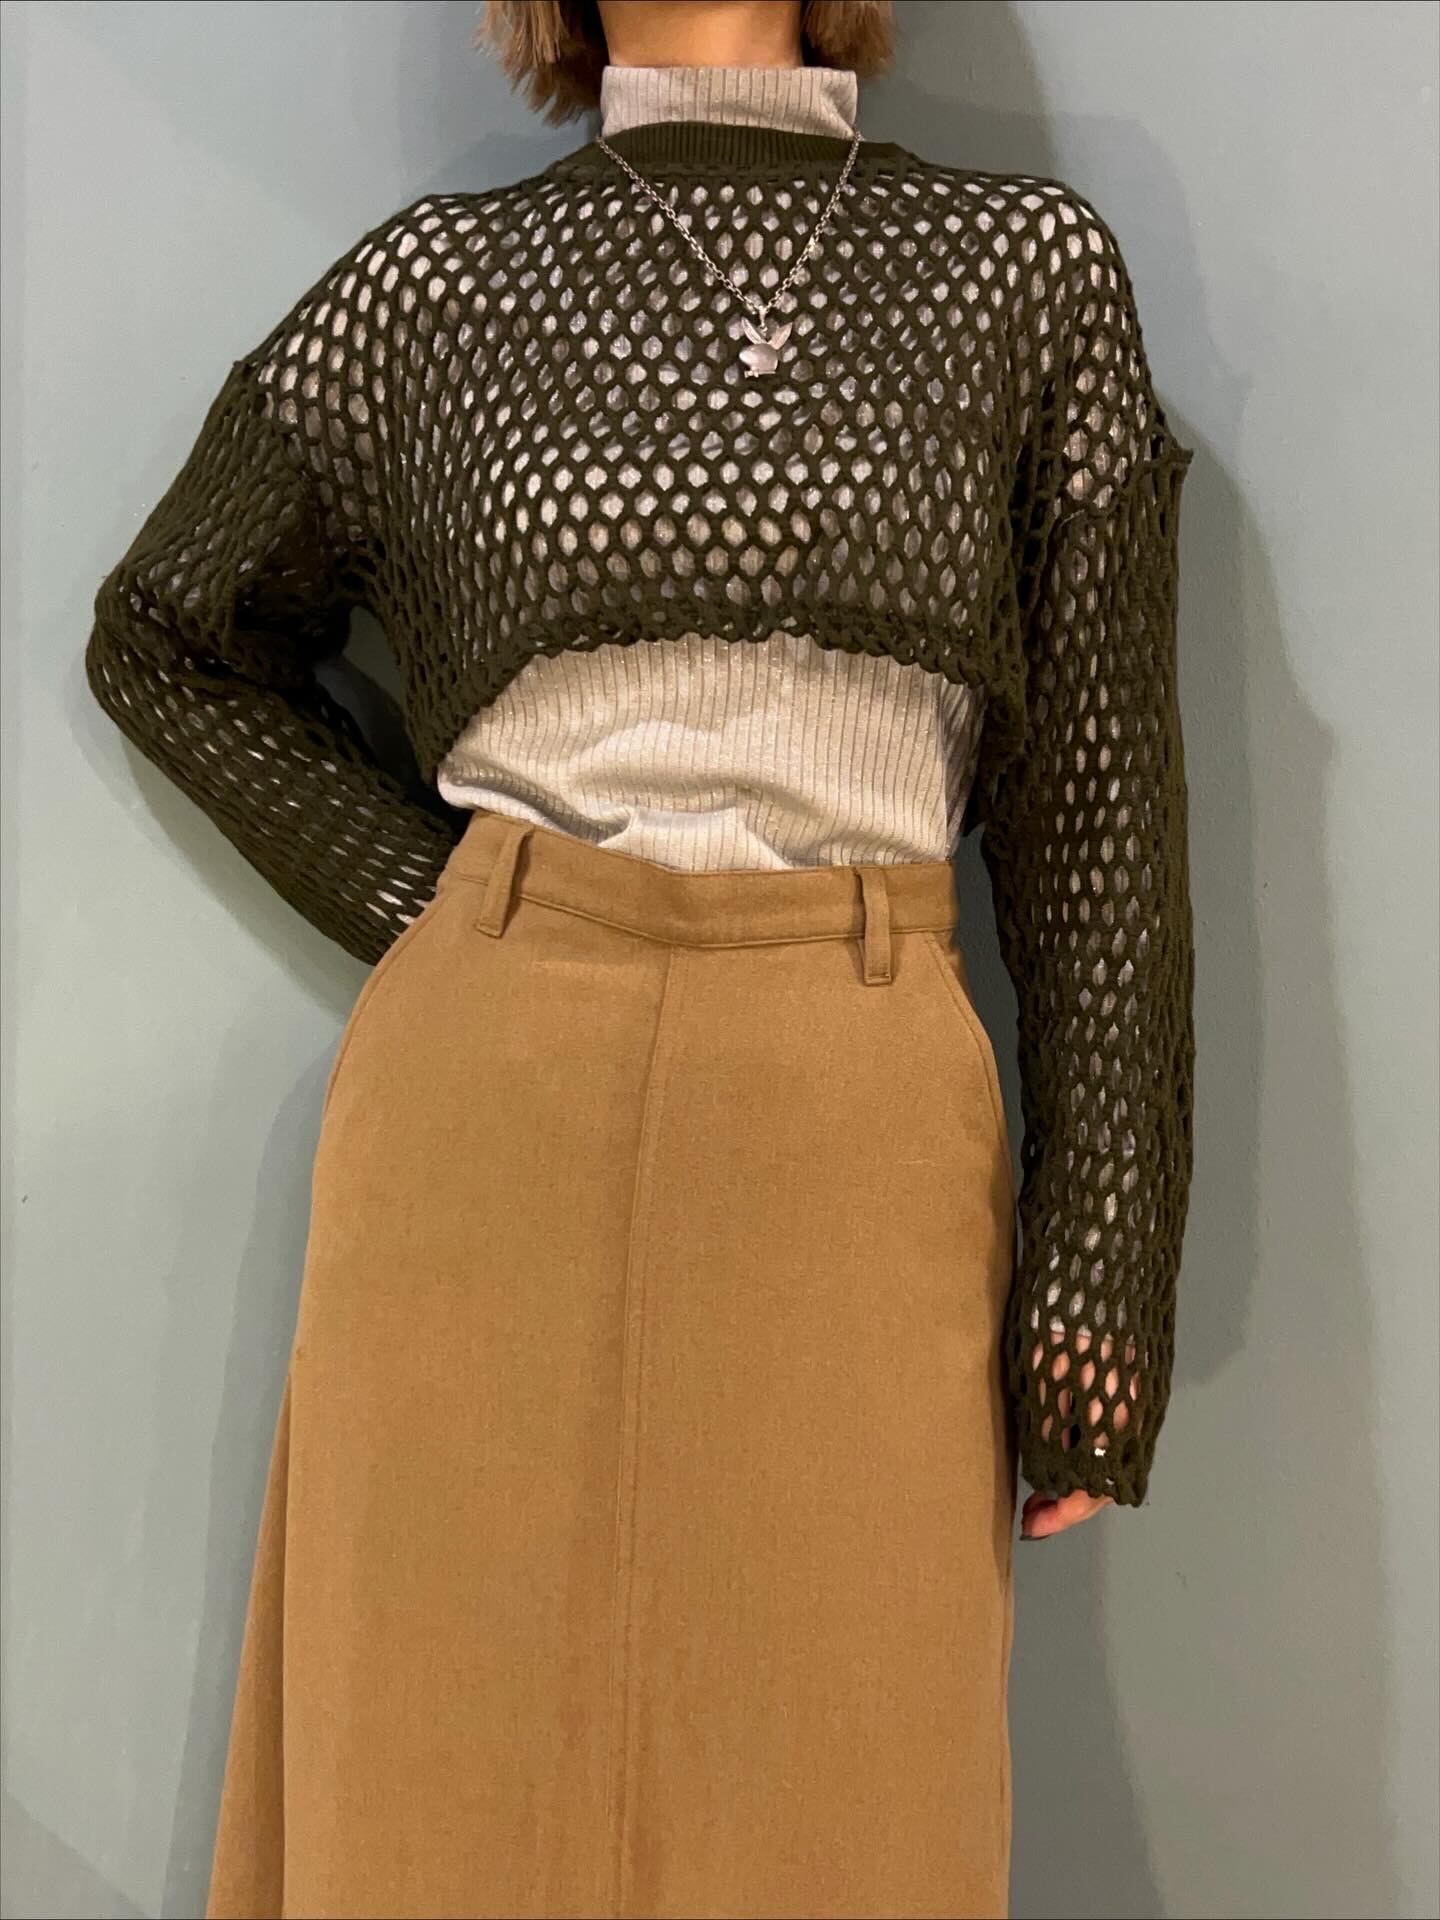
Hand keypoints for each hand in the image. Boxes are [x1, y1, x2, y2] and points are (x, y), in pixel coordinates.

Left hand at [1020, 1325, 1138, 1538]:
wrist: (1097, 1277)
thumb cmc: (1065, 1323)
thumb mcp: (1046, 1377)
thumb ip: (1051, 1428)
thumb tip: (1046, 1474)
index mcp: (1115, 1420)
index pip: (1094, 1486)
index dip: (1063, 1511)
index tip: (1033, 1523)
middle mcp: (1133, 1420)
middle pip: (1106, 1481)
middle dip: (1068, 1503)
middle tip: (1032, 1513)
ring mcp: (1136, 1405)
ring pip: (1110, 1462)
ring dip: (1077, 1481)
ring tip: (1040, 1492)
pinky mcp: (1132, 1391)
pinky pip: (1112, 1438)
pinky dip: (1087, 1455)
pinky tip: (1060, 1456)